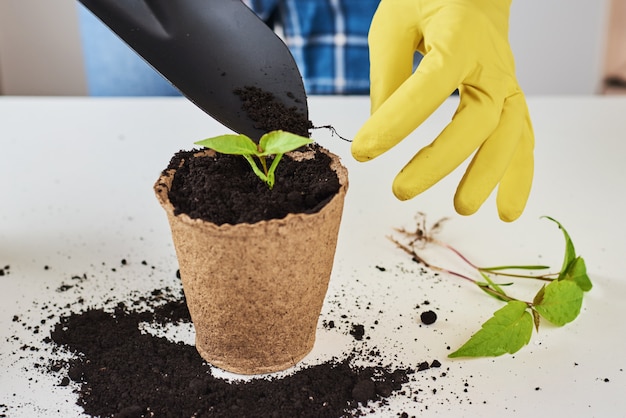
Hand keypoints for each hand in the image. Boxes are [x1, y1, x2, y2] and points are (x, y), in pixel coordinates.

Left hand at [351, 0, 533, 221]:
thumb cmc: (428, 0)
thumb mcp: (393, 22)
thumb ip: (387, 74)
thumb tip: (380, 128)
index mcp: (459, 36)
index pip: (429, 85)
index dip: (397, 122)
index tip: (364, 151)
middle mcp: (492, 62)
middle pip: (479, 118)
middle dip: (441, 160)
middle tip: (401, 190)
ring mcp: (507, 80)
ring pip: (510, 132)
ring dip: (491, 175)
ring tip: (464, 208)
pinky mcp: (510, 97)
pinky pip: (521, 137)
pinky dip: (518, 174)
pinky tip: (506, 208)